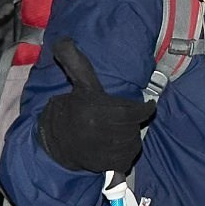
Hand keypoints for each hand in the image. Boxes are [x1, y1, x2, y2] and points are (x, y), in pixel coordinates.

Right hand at [36, 38, 157, 176]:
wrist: (56, 140)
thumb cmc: (75, 109)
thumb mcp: (79, 83)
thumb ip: (76, 61)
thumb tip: (62, 40)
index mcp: (98, 111)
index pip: (136, 111)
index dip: (144, 108)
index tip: (148, 106)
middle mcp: (103, 133)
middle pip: (135, 127)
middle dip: (131, 122)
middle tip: (120, 119)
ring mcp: (106, 152)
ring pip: (134, 143)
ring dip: (129, 137)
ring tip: (115, 132)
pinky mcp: (107, 166)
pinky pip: (127, 160)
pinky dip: (124, 154)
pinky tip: (113, 147)